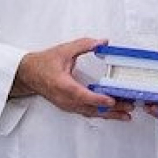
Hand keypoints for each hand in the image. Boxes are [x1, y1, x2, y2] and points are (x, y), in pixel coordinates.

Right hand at [10, 37, 134, 120]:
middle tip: (128, 108)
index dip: (98, 99)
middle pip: (90, 108)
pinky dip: (101, 113)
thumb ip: (85, 45)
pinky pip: (87, 112)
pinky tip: (112, 113)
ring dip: (108, 114)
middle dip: (111, 109)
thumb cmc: (44, 63)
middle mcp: (65, 99)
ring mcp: (67, 105)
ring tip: (125, 114)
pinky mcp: (69, 106)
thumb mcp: (65, 50)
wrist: (28, 75)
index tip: (111, 100)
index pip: (82, 95)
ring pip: (90, 113)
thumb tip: (102, 42)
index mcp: (63, 85)